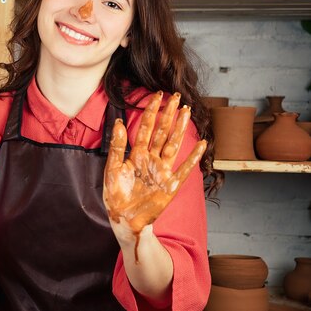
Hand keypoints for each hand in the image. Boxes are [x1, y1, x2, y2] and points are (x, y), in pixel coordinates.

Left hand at [103, 91, 206, 234]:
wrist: (124, 219)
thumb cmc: (116, 195)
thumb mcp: (112, 169)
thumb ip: (117, 146)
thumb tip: (119, 122)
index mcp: (137, 154)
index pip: (146, 128)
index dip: (152, 111)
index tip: (157, 95)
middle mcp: (151, 159)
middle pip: (163, 132)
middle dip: (169, 114)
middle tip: (176, 96)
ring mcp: (162, 171)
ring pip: (174, 145)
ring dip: (180, 128)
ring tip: (186, 112)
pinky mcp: (170, 186)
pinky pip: (184, 169)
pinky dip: (193, 158)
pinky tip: (201, 144)